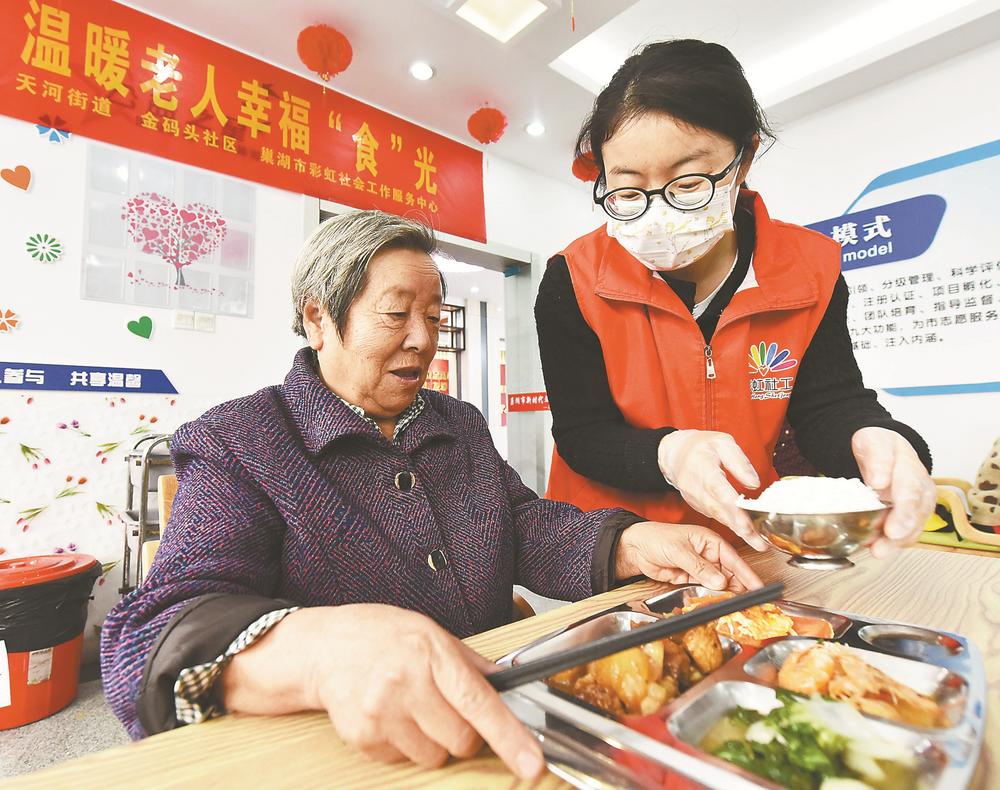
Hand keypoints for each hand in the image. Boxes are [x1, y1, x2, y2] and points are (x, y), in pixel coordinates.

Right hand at [222, 605, 544, 780]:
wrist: (320, 648)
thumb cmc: (378, 634)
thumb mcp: (429, 632)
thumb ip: (471, 663)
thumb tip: (509, 685)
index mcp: (429, 653)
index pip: (479, 703)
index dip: (510, 738)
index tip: (532, 764)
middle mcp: (405, 684)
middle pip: (461, 740)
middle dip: (463, 732)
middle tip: (443, 706)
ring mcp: (381, 713)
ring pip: (434, 756)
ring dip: (432, 741)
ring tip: (411, 707)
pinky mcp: (363, 738)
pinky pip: (403, 760)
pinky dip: (404, 745)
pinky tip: (390, 715)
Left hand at [615, 522, 762, 591]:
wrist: (635, 548)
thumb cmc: (656, 539)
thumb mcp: (679, 550)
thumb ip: (699, 567)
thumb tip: (720, 581)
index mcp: (710, 541)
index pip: (733, 559)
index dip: (747, 574)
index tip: (759, 587)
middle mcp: (709, 555)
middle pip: (730, 574)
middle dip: (741, 588)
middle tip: (751, 602)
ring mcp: (701, 568)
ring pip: (720, 584)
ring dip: (728, 594)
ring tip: (738, 606)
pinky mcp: (692, 579)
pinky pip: (707, 590)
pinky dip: (713, 597)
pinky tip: (719, 604)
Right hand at [657, 430, 767, 549]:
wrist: (674, 453)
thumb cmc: (700, 446)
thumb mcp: (722, 442)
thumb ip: (738, 461)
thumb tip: (754, 483)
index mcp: (703, 469)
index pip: (720, 492)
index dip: (734, 510)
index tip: (747, 524)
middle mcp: (697, 487)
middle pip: (720, 511)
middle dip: (740, 528)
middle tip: (759, 543)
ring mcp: (695, 499)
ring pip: (718, 517)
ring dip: (738, 531)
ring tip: (758, 542)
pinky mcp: (697, 505)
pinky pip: (715, 516)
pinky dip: (731, 525)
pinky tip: (745, 533)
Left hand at [852, 427, 935, 558]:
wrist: (882, 448)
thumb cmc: (879, 446)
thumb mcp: (873, 441)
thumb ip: (877, 458)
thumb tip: (879, 481)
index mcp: (911, 469)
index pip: (911, 493)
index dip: (903, 514)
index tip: (892, 530)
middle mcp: (920, 490)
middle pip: (916, 515)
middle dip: (901, 534)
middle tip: (883, 547)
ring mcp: (917, 504)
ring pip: (912, 528)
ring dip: (896, 544)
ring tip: (877, 552)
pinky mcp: (909, 516)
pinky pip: (904, 532)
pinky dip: (891, 543)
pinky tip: (875, 547)